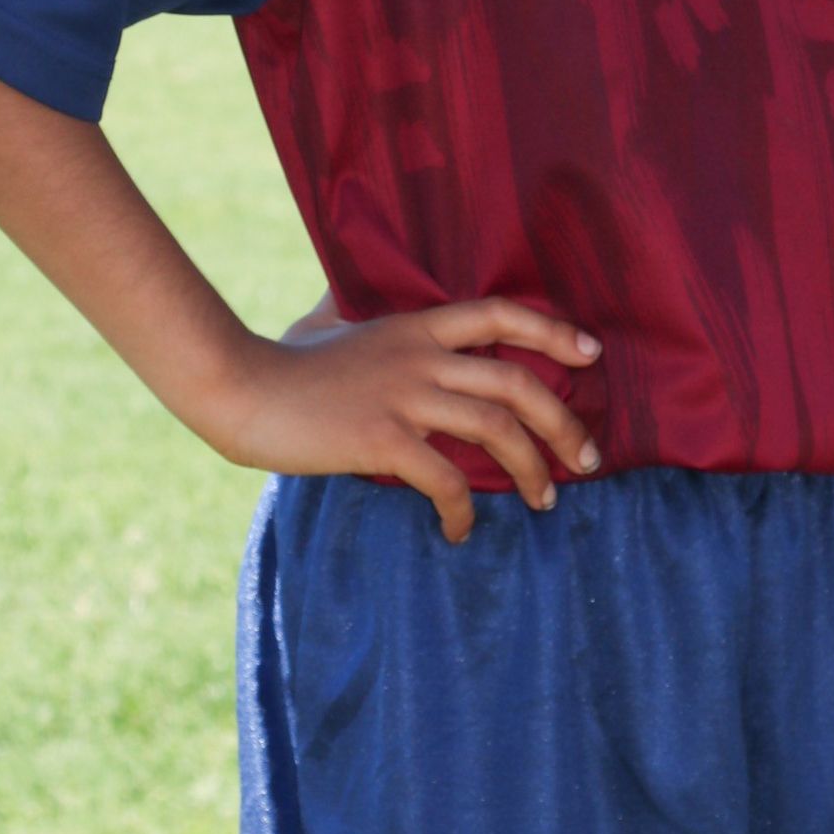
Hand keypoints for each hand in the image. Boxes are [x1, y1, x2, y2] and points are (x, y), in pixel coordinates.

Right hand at [216, 297, 603, 544]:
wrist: (241, 387)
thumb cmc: (285, 360)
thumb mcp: (331, 321)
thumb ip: (360, 315)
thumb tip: (354, 301)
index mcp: (416, 325)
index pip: (501, 314)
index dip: (553, 330)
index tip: (592, 355)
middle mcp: (420, 356)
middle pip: (517, 383)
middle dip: (564, 424)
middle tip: (588, 460)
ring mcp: (404, 396)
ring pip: (496, 430)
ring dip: (533, 471)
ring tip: (546, 500)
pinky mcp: (383, 439)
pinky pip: (446, 479)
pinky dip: (464, 511)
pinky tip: (462, 532)